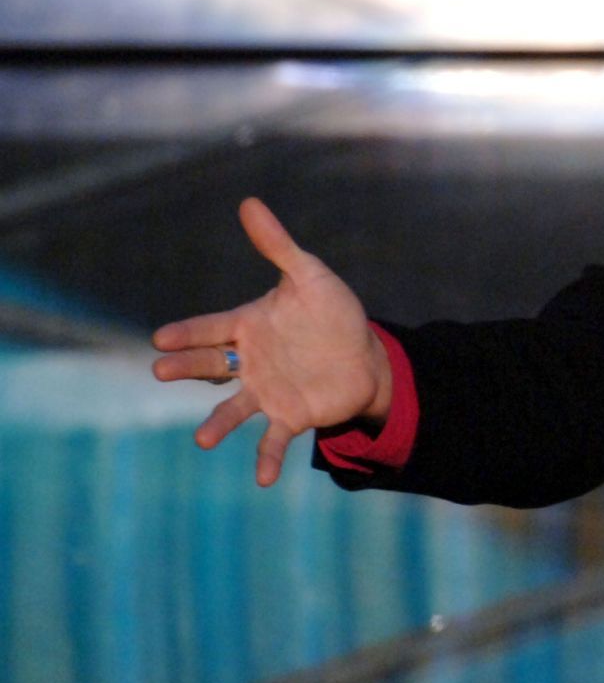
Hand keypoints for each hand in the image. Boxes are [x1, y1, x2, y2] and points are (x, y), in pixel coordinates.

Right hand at [151, 197, 392, 486]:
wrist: (366, 355)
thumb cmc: (332, 314)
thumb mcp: (309, 275)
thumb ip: (277, 245)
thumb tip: (248, 202)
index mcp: (248, 326)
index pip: (210, 327)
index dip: (187, 332)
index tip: (160, 336)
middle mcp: (249, 361)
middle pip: (210, 365)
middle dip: (185, 368)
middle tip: (159, 370)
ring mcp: (266, 391)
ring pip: (233, 408)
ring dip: (217, 424)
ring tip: (203, 439)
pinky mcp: (290, 416)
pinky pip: (272, 440)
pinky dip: (265, 458)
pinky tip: (261, 479)